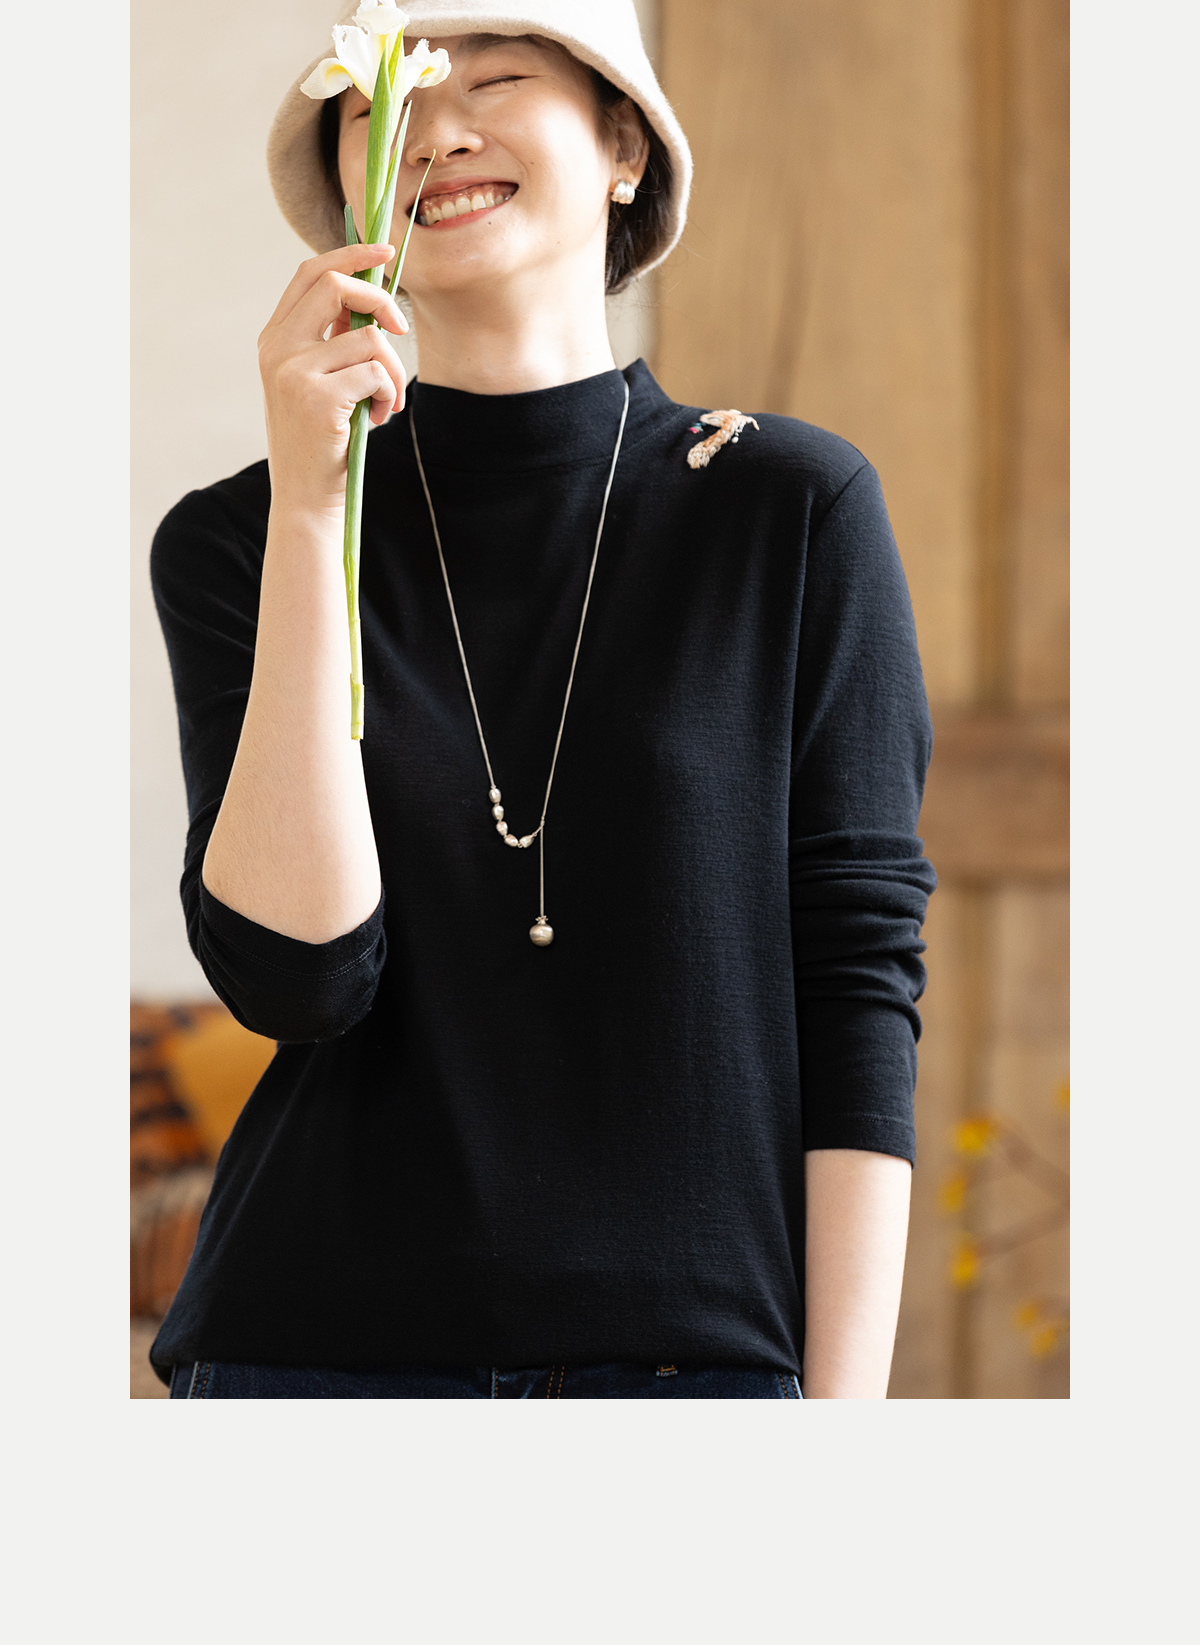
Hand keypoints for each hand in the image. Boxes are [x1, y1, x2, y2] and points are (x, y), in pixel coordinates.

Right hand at [257, 244, 408, 516]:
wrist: (305, 499)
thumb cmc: (322, 442)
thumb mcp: (317, 383)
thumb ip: (330, 342)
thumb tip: (370, 299)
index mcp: (274, 339)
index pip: (311, 273)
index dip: (352, 256)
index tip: (386, 253)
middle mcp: (277, 349)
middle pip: (336, 286)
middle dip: (381, 300)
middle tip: (402, 328)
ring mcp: (293, 372)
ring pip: (370, 339)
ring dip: (394, 373)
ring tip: (384, 404)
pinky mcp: (317, 397)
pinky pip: (378, 372)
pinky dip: (390, 394)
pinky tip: (377, 419)